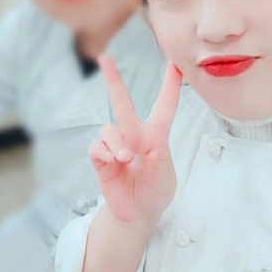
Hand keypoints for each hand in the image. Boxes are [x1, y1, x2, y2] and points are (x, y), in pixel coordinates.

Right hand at [89, 55, 182, 225]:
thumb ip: (149, 157)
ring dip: (117, 144)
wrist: (138, 213)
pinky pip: (96, 145)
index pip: (164, 105)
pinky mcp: (100, 158)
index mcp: (155, 135)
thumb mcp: (166, 173)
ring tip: (126, 160)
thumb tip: (125, 152)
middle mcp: (133, 134)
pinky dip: (105, 152)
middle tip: (104, 57)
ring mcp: (115, 145)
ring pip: (109, 128)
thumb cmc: (156, 191)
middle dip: (112, 78)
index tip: (175, 63)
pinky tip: (112, 162)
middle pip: (121, 101)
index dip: (170, 84)